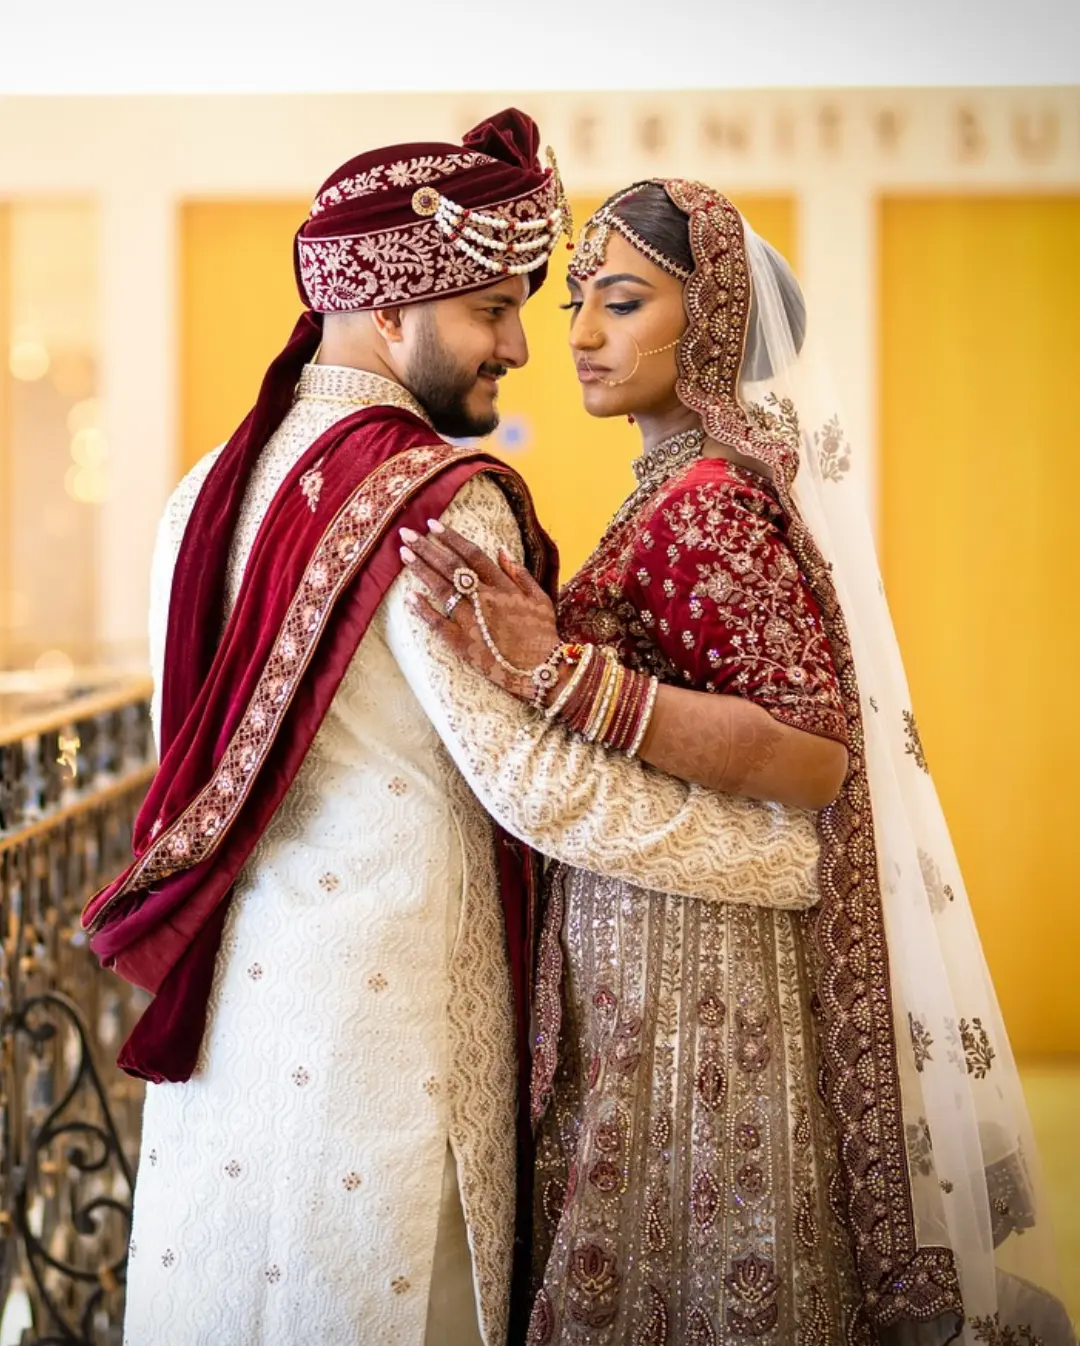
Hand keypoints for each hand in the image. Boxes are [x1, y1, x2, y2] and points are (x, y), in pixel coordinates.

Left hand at [399, 518, 560, 700]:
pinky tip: (410, 596)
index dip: (451, 538)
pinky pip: (438, 623)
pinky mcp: (462, 643)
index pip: (472, 554)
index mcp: (503, 586)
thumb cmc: (542, 634)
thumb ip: (520, 573)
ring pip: (442, 590)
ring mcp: (471, 620)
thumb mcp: (540, 598)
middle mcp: (484, 598)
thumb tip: (502, 550)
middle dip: (427, 548)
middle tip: (405, 534)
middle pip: (451, 567)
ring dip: (421, 570)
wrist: (540, 670)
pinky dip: (423, 610)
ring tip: (404, 554)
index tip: (432, 525)